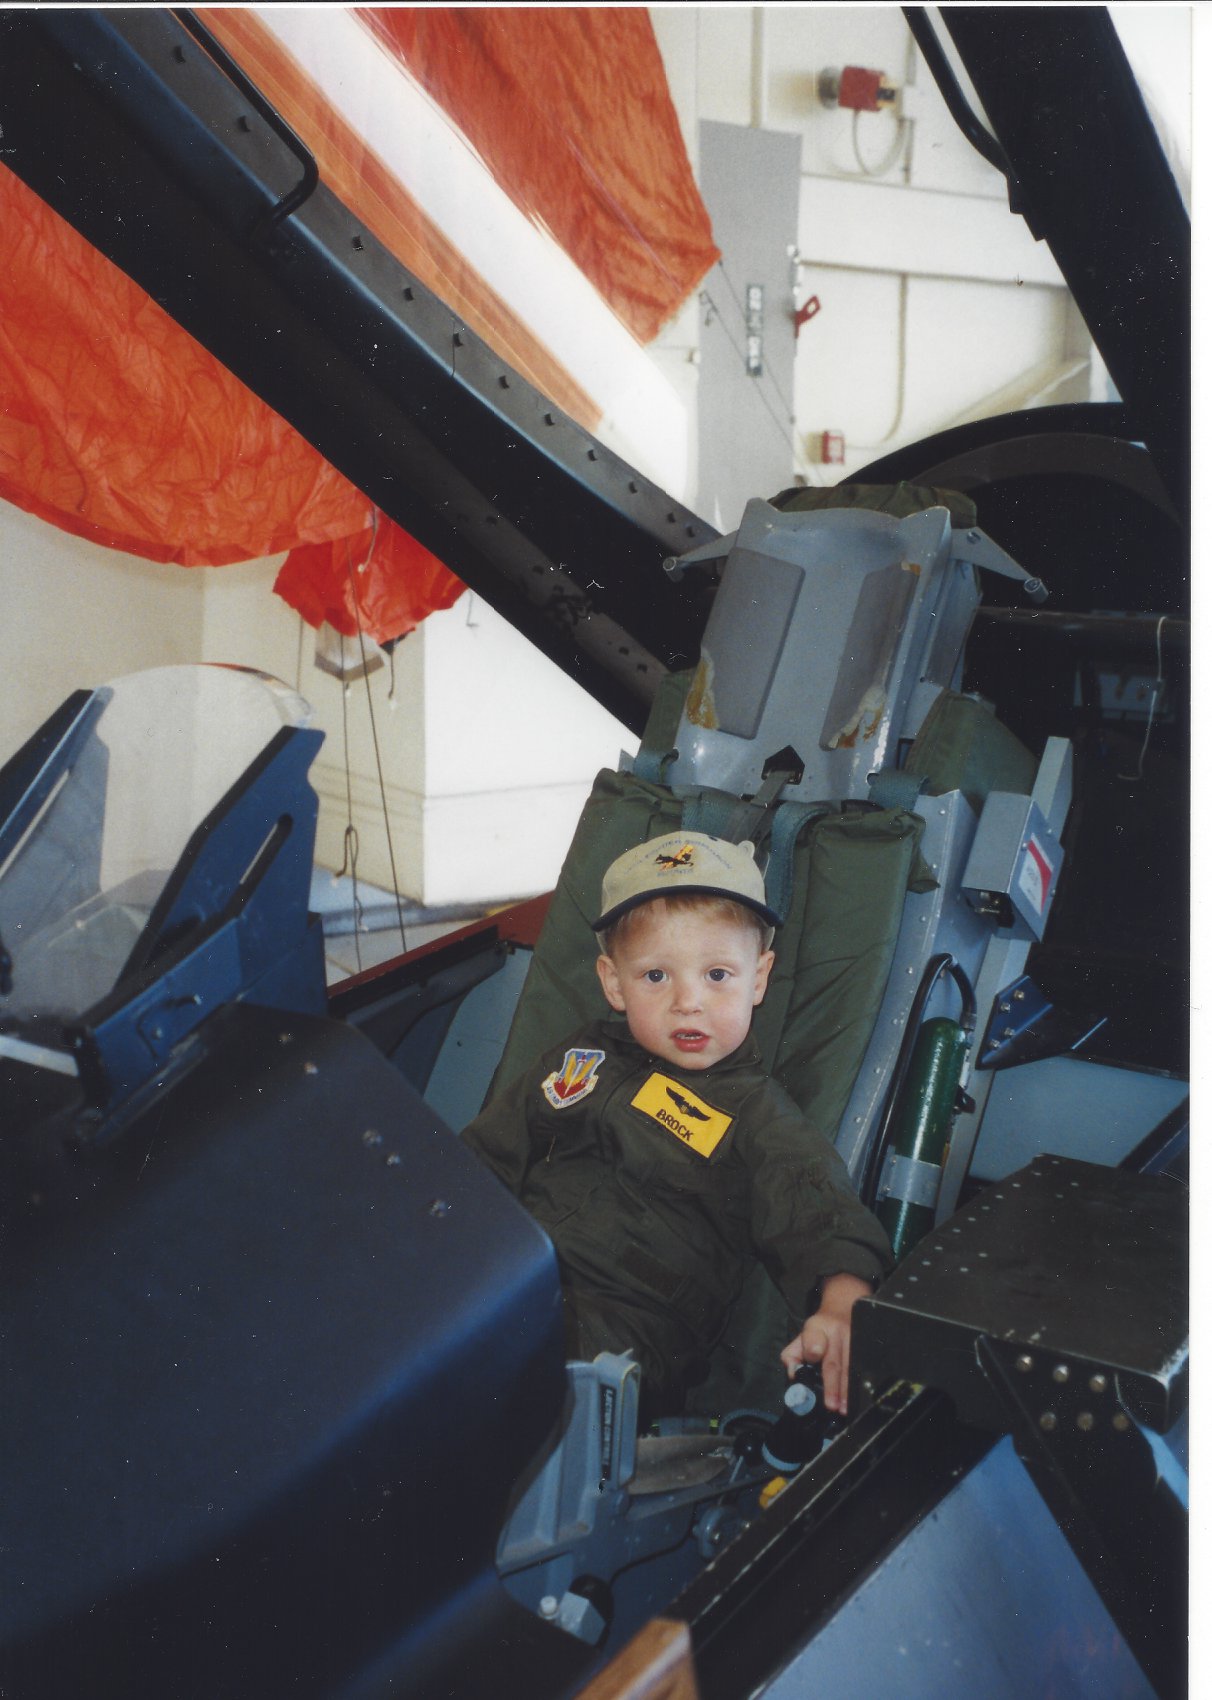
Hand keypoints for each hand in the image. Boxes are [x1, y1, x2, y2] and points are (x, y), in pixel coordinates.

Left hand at [780, 1273, 871, 1414]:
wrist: (845, 1304)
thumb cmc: (821, 1328)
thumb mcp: (802, 1333)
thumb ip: (792, 1354)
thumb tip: (793, 1374)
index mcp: (817, 1327)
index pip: (813, 1338)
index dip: (813, 1348)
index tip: (813, 1358)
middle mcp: (836, 1332)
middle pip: (834, 1362)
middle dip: (833, 1386)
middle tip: (831, 1405)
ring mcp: (854, 1338)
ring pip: (851, 1367)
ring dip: (847, 1391)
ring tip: (844, 1408)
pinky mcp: (866, 1344)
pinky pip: (864, 1367)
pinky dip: (860, 1385)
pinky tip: (858, 1399)